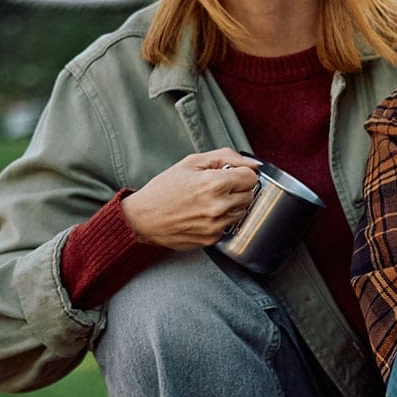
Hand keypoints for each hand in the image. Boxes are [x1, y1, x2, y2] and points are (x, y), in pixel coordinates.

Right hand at [120, 149, 258, 249]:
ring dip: (232, 205)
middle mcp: (219, 206)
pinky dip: (222, 220)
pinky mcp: (213, 238)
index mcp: (215, 183)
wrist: (143, 217)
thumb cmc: (164, 188)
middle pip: (250, 195)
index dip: (241, 174)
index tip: (231, 175)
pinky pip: (229, 226)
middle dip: (238, 189)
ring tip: (210, 201)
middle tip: (218, 187)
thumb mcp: (192, 162)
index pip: (251, 178)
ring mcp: (217, 224)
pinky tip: (204, 214)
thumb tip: (253, 164)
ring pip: (242, 212)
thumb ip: (226, 157)